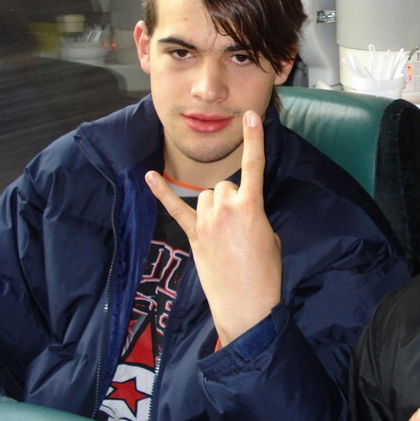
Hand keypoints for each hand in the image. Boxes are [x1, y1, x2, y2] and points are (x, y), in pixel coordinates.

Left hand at [145, 110, 281, 345]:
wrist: (247, 305)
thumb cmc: (265, 272)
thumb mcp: (270, 235)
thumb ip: (255, 212)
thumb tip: (241, 208)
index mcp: (252, 206)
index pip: (255, 165)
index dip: (255, 138)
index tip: (252, 116)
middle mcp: (225, 208)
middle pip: (226, 184)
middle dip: (235, 197)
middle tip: (243, 225)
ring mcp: (206, 222)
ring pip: (207, 195)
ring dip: (216, 204)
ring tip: (226, 230)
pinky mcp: (193, 236)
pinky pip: (175, 208)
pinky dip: (162, 193)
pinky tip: (149, 177)